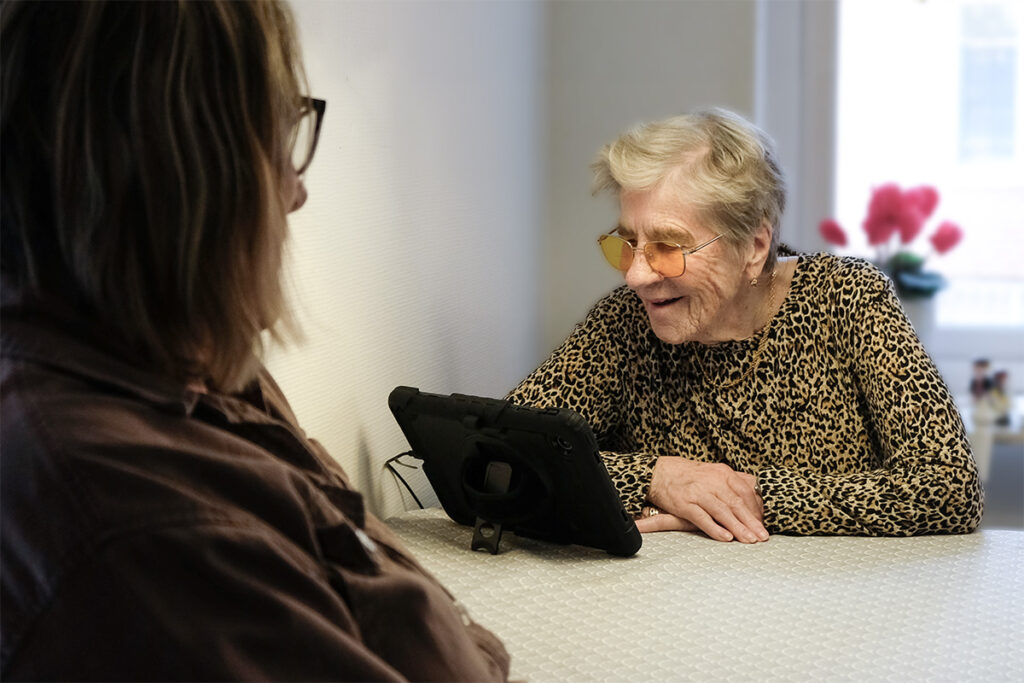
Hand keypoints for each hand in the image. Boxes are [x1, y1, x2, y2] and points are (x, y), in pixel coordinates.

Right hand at [639, 457, 768, 542]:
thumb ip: (733, 482)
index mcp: (722, 473)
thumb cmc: (690, 476)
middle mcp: (712, 481)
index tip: (762, 523)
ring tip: (749, 540)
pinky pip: (703, 518)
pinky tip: (726, 538)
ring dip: (738, 528)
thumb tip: (756, 494)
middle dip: (751, 522)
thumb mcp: (714, 472)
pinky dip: (715, 529)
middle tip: (762, 536)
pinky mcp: (685, 504)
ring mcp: (698, 492)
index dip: (756, 509)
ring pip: (722, 512)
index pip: (745, 492)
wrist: (660, 473)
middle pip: (736, 503)